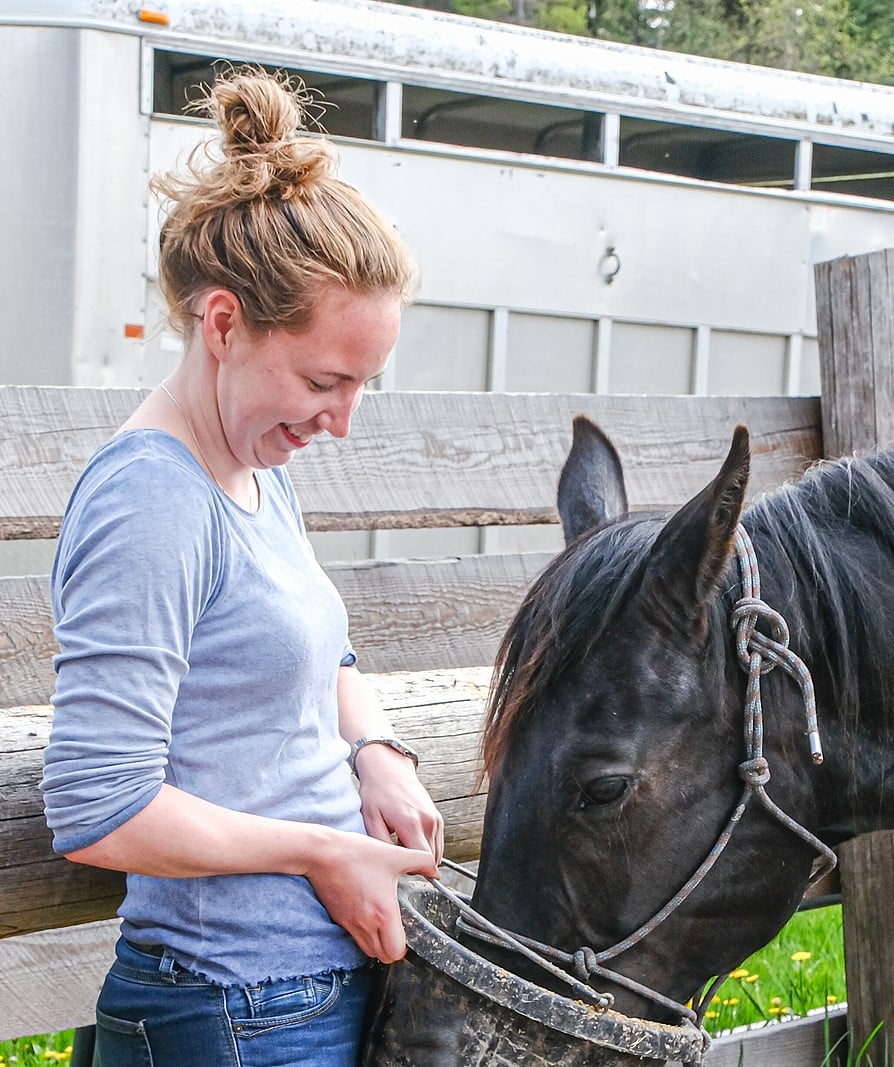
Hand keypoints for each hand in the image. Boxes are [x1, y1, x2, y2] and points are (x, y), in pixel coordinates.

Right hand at [307, 829, 437, 961]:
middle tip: (397, 931)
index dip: (404, 947)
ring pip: (367, 950)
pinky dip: (363, 934)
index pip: (396, 952)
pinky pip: (354, 937)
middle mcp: (365, 924)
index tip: (407, 933)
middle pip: (382, 957)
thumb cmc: (357, 854)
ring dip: (377, 943)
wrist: (322, 853)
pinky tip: (367, 915)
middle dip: (392, 949)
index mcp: (383, 913)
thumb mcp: (394, 855)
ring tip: (383, 924)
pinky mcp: (338, 918)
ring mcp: (349, 924)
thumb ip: (421, 862)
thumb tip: (435, 871)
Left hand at [353, 743, 444, 863]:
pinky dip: (425, 846)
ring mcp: (435, 818)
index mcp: (411, 823)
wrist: (388, 768)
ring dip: (421, 856)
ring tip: (401, 846)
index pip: (425, 861)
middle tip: (397, 858)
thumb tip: (393, 865)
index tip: (400, 868)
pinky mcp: (437, 817)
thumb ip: (383, 846)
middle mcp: (428, 821)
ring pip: (436, 852)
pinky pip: (436, 842)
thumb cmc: (377, 792)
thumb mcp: (371, 820)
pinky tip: (408, 839)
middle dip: (417, 865)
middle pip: (432, 860)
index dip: (413, 871)